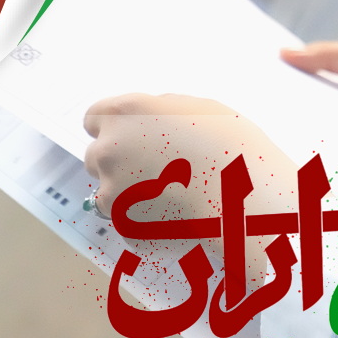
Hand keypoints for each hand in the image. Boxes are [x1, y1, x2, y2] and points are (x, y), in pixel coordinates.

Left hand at [83, 93, 295, 283]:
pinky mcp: (123, 229)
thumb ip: (160, 111)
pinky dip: (144, 220)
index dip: (112, 129)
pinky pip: (126, 222)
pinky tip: (176, 214)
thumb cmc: (230, 145)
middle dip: (120, 161)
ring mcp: (112, 193)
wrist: (245, 197)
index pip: (93, 119)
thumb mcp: (196, 108)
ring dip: (129, 193)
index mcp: (124, 115)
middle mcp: (109, 151)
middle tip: (156, 168)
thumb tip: (148, 120)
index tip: (129, 137)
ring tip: (172, 195)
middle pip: (97, 156)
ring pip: (109, 193)